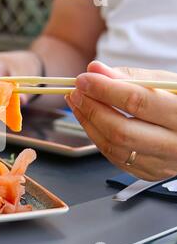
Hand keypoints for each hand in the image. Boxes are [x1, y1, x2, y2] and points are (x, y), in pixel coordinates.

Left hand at [66, 61, 176, 180]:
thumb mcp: (169, 83)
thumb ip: (133, 76)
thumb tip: (96, 69)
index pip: (137, 102)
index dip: (105, 89)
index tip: (84, 79)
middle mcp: (176, 145)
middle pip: (121, 130)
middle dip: (92, 109)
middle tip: (76, 92)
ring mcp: (163, 163)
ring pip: (114, 147)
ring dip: (89, 123)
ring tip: (78, 103)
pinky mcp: (151, 173)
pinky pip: (116, 158)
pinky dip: (98, 137)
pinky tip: (90, 120)